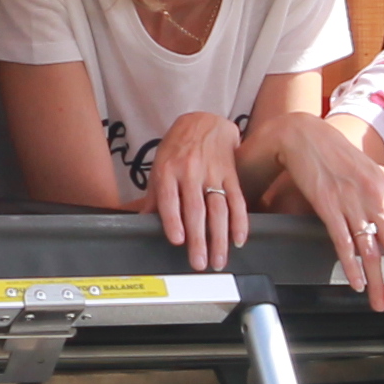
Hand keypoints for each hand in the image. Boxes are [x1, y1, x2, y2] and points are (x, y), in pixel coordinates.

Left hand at [146, 111, 252, 269]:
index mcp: (168, 170)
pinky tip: (238, 239)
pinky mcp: (231, 174)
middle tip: (199, 262)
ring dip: (220, 238)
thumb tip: (143, 221)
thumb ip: (154, 195)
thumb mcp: (159, 165)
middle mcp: (191, 172)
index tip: (178, 241)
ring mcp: (213, 173)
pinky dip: (240, 222)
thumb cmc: (179, 146)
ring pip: (218, 209)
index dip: (174, 221)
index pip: (170, 199)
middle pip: (196, 210)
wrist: (205, 121)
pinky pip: (237, 200)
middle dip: (199, 239)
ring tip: (218, 259)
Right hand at [279, 116, 383, 312]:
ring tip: (377, 302)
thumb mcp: (372, 177)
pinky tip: (357, 283)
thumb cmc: (339, 159)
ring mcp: (353, 200)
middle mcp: (378, 196)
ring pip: (372, 251)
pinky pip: (344, 242)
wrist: (305, 136)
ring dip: (377, 283)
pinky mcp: (327, 204)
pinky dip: (353, 267)